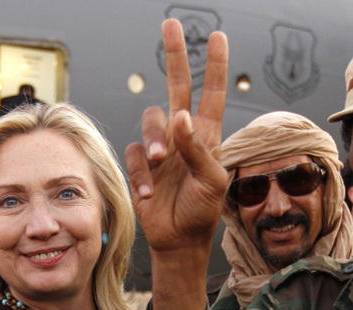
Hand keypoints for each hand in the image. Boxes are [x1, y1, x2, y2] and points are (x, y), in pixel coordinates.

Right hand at [125, 19, 228, 255]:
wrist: (178, 240)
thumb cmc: (202, 212)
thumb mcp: (212, 181)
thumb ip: (197, 148)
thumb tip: (180, 115)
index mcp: (207, 136)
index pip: (212, 93)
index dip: (215, 65)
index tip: (218, 38)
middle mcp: (183, 135)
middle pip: (177, 85)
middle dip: (176, 55)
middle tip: (172, 25)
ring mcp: (161, 149)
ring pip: (150, 120)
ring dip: (154, 139)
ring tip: (161, 162)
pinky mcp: (141, 165)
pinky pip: (134, 154)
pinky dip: (141, 172)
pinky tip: (151, 192)